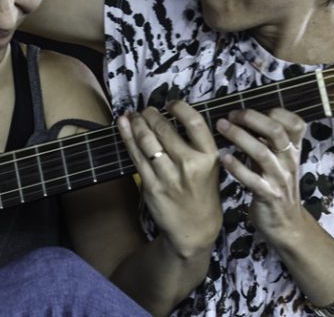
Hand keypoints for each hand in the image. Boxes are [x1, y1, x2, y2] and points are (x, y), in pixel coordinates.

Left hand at [118, 103, 221, 256]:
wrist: (193, 230)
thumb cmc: (203, 196)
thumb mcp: (211, 170)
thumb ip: (197, 147)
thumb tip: (174, 118)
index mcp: (209, 158)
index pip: (194, 123)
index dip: (179, 107)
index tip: (170, 103)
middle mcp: (189, 166)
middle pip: (164, 129)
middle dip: (151, 114)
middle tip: (146, 110)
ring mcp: (168, 176)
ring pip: (147, 141)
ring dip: (137, 123)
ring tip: (133, 116)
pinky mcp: (150, 186)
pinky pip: (135, 156)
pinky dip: (127, 137)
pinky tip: (122, 125)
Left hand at [215, 108, 306, 244]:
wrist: (285, 224)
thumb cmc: (276, 186)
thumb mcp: (277, 161)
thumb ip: (267, 142)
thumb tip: (245, 116)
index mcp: (293, 150)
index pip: (295, 123)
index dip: (276, 112)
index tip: (251, 108)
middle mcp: (289, 162)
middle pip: (276, 132)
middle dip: (251, 118)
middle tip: (230, 114)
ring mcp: (279, 179)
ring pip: (262, 153)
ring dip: (239, 137)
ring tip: (221, 127)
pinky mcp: (268, 196)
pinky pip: (252, 179)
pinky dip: (237, 167)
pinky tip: (223, 158)